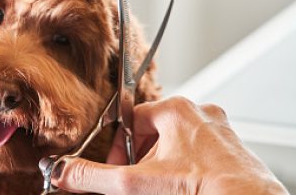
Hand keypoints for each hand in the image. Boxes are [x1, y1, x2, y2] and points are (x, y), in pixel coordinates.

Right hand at [49, 97, 286, 193]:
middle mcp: (199, 112)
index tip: (121, 169)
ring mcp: (218, 129)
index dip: (120, 147)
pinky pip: (198, 149)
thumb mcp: (135, 183)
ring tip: (164, 184)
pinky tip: (184, 184)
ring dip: (163, 161)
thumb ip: (93, 177)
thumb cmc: (199, 188)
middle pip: (153, 130)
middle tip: (141, 180)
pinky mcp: (231, 147)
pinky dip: (186, 165)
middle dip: (141, 157)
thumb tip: (64, 173)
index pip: (131, 119)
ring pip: (176, 140)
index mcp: (174, 109)